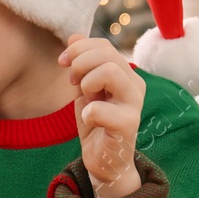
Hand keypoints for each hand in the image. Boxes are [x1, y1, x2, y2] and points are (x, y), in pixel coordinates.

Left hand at [59, 34, 145, 197]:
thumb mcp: (84, 89)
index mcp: (125, 74)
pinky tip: (90, 121)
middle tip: (72, 82)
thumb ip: (82, 64)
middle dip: (80, 63)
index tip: (63, 63)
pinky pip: (99, 108)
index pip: (104, 46)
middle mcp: (135, 85)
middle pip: (107, 54)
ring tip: (86, 99)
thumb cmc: (96, 124)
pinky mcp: (128, 124)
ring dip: (87, 83)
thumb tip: (74, 36)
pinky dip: (86, 113)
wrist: (104, 161)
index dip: (79, 48)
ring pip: (110, 72)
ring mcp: (134, 104)